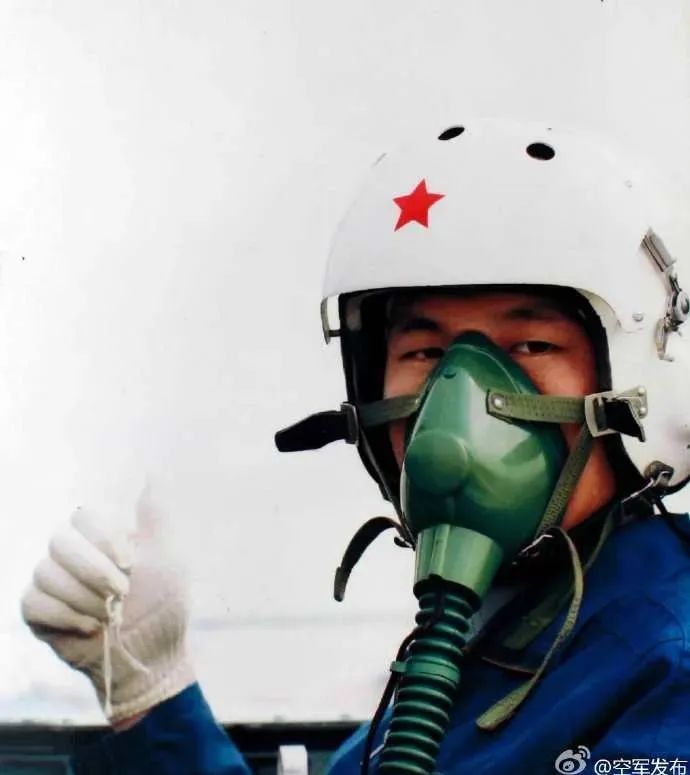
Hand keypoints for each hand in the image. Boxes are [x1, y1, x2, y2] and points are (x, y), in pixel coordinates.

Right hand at [20, 486, 195, 723]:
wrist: (151, 653)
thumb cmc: (164, 602)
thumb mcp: (169, 555)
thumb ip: (156, 514)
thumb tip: (153, 472)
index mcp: (102, 536)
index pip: (83, 517)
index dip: (104, 540)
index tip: (131, 563)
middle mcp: (73, 554)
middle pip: (59, 541)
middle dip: (94, 571)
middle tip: (121, 593)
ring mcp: (52, 582)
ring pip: (45, 572)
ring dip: (84, 598)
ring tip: (109, 615)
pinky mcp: (38, 612)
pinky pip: (32, 602)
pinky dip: (66, 616)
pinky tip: (91, 627)